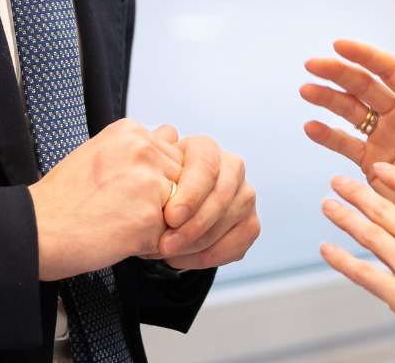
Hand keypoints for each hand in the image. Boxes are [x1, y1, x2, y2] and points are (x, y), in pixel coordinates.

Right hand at [28, 118, 182, 280]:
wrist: (38, 230)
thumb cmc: (63, 199)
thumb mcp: (100, 153)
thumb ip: (139, 149)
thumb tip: (171, 137)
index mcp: (130, 131)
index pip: (172, 154)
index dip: (154, 181)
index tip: (125, 191)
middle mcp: (143, 149)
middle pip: (181, 181)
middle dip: (162, 201)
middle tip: (120, 210)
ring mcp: (149, 182)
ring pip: (180, 209)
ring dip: (158, 223)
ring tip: (118, 222)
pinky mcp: (150, 217)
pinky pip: (170, 236)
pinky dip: (150, 245)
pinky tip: (118, 238)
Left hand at [146, 132, 259, 268]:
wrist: (157, 213)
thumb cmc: (149, 188)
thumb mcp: (144, 171)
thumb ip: (151, 158)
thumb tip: (165, 135)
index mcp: (205, 148)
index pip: (206, 164)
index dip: (191, 192)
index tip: (170, 217)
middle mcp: (231, 167)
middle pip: (221, 195)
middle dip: (193, 225)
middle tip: (165, 245)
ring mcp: (244, 195)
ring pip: (230, 220)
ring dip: (198, 243)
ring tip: (167, 253)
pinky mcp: (250, 223)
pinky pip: (237, 243)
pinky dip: (209, 256)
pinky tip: (181, 259)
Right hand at [301, 39, 394, 248]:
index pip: (389, 70)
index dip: (364, 55)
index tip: (339, 45)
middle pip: (362, 85)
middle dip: (337, 72)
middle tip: (311, 65)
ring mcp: (380, 136)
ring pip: (348, 110)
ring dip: (326, 98)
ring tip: (306, 91)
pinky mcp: (368, 160)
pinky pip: (343, 143)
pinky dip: (326, 135)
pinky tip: (310, 127)